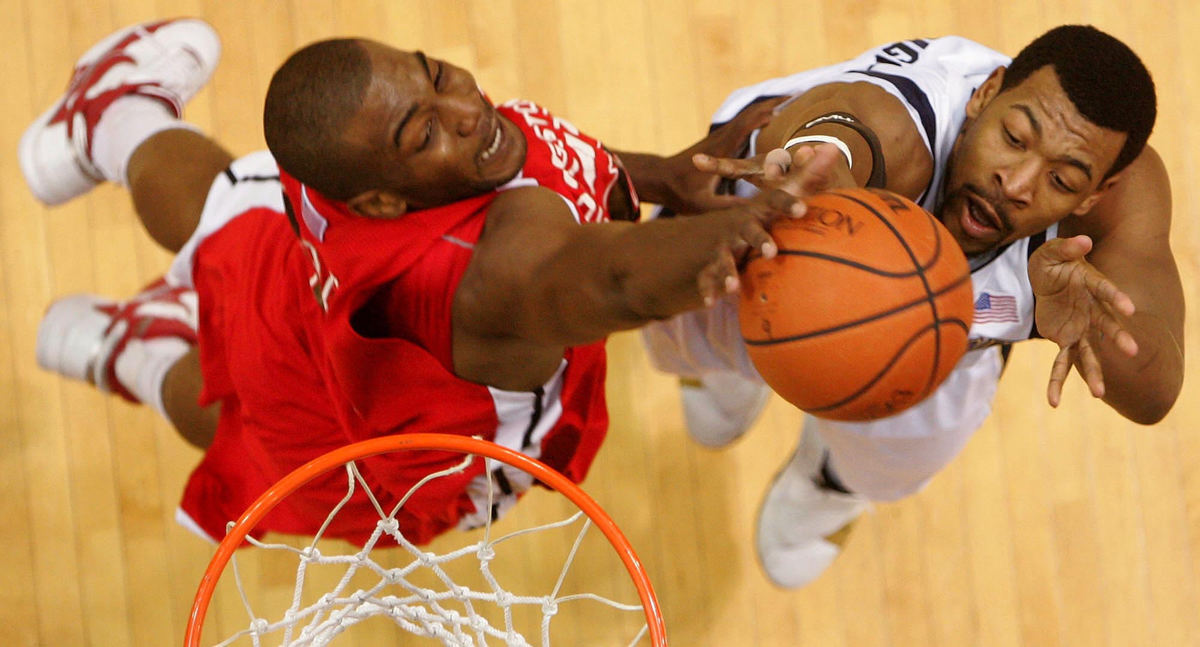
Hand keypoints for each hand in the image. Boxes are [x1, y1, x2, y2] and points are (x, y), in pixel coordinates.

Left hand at [654, 97, 787, 213]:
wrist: (658, 179)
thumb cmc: (679, 193)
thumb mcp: (704, 205)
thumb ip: (729, 208)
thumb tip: (756, 212)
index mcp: (720, 150)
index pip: (746, 125)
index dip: (767, 112)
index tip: (789, 103)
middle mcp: (721, 138)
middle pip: (750, 114)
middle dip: (774, 104)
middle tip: (800, 96)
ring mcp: (720, 138)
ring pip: (747, 116)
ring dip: (768, 107)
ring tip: (793, 102)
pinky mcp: (719, 141)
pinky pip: (743, 124)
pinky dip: (760, 117)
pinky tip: (772, 118)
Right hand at [694, 144, 840, 304]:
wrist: (718, 226)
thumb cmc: (761, 213)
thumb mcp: (781, 194)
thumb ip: (808, 175)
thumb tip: (833, 146)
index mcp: (760, 208)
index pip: (775, 201)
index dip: (787, 203)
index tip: (802, 209)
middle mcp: (740, 224)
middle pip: (749, 230)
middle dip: (758, 239)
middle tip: (771, 251)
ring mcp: (724, 244)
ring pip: (724, 257)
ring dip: (727, 270)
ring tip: (732, 287)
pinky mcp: (712, 263)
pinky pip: (707, 277)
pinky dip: (707, 289)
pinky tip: (709, 303)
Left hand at [1029, 235, 1138, 405]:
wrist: (1045, 279)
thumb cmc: (1052, 263)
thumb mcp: (1050, 253)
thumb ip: (1065, 248)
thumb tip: (1082, 241)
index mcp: (1092, 286)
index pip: (1106, 290)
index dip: (1117, 298)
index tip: (1130, 308)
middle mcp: (1092, 311)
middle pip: (1107, 325)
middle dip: (1118, 337)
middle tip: (1133, 351)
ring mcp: (1080, 328)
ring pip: (1089, 353)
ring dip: (1094, 373)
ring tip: (1099, 395)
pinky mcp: (1065, 340)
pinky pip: (1062, 364)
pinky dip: (1057, 382)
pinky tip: (1053, 402)